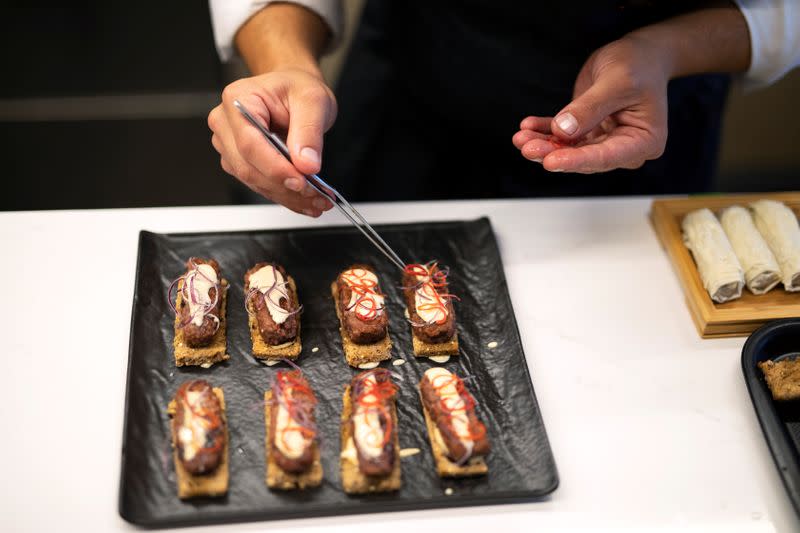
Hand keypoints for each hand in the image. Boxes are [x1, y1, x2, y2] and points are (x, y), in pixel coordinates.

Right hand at [208, 69, 336, 215]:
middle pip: (248, 167)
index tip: (301, 181)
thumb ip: (309, 131)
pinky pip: (260, 184)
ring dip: (287, 195)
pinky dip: (284, 195)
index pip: (250, 143)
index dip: (275, 168)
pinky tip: (305, 199)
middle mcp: (226, 124)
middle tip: (316, 195)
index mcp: (238, 100)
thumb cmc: (296, 88)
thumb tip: (306, 164)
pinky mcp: (240, 162)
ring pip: (254, 181)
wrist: (293, 90)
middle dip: (284, 186)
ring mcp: (230, 145)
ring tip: (317, 200)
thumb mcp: (313, 99)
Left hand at [512, 36, 669, 172]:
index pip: (605, 157)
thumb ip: (590, 107)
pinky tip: (528, 125)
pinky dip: (544, 131)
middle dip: (552, 152)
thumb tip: (562, 130)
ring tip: (520, 138)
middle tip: (526, 146)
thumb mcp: (617, 81)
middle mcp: (625, 148)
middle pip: (583, 157)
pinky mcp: (588, 133)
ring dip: (543, 144)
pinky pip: (563, 137)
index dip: (575, 160)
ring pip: (569, 150)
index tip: (549, 162)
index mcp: (645, 142)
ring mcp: (605, 143)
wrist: (639, 54)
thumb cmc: (638, 64)